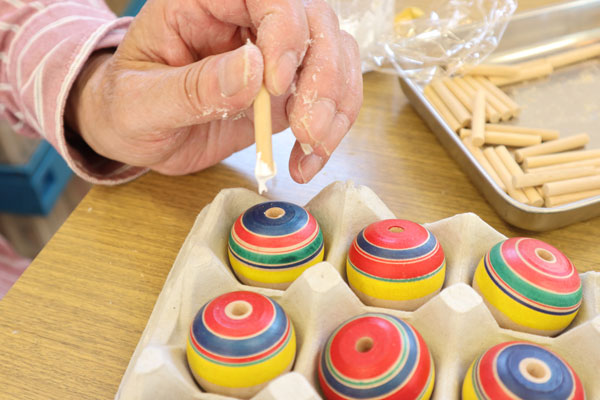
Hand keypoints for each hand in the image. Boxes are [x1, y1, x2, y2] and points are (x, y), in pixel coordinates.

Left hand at [66, 0, 361, 182]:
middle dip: (322, 75)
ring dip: (335, 104)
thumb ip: (192, 88)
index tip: (275, 86)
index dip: (284, 31)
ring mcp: (273, 56)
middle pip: (315, 21)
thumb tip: (253, 70)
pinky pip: (330, 96)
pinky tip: (309, 158)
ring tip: (312, 147)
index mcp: (204, 2)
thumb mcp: (140, 103)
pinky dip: (333, 128)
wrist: (137, 137)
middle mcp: (246, 20)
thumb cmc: (125, 109)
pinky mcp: (286, 91)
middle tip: (306, 127)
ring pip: (335, 55)